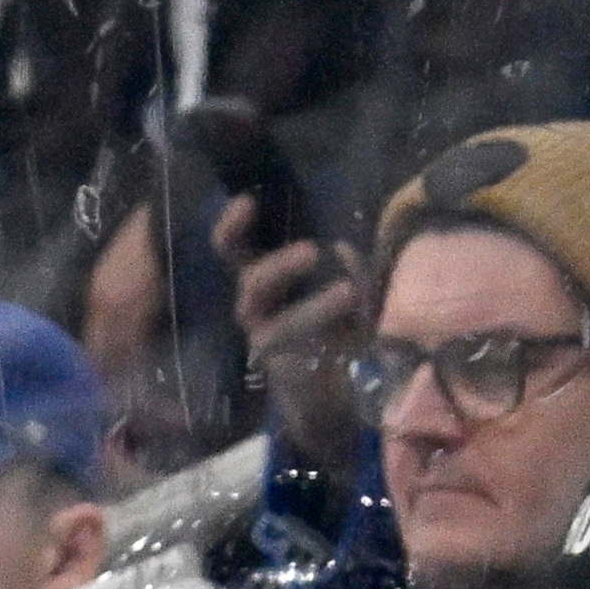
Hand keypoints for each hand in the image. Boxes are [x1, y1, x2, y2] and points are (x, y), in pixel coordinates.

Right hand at [227, 208, 365, 466]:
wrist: (335, 387)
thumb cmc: (336, 327)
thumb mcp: (349, 289)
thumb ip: (348, 268)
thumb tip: (341, 249)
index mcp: (265, 278)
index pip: (235, 249)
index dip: (233, 227)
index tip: (246, 202)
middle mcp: (256, 306)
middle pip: (251, 282)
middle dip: (277, 266)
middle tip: (312, 252)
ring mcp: (263, 337)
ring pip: (277, 321)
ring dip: (311, 306)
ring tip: (350, 293)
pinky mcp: (277, 366)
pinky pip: (296, 346)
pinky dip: (327, 329)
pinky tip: (356, 318)